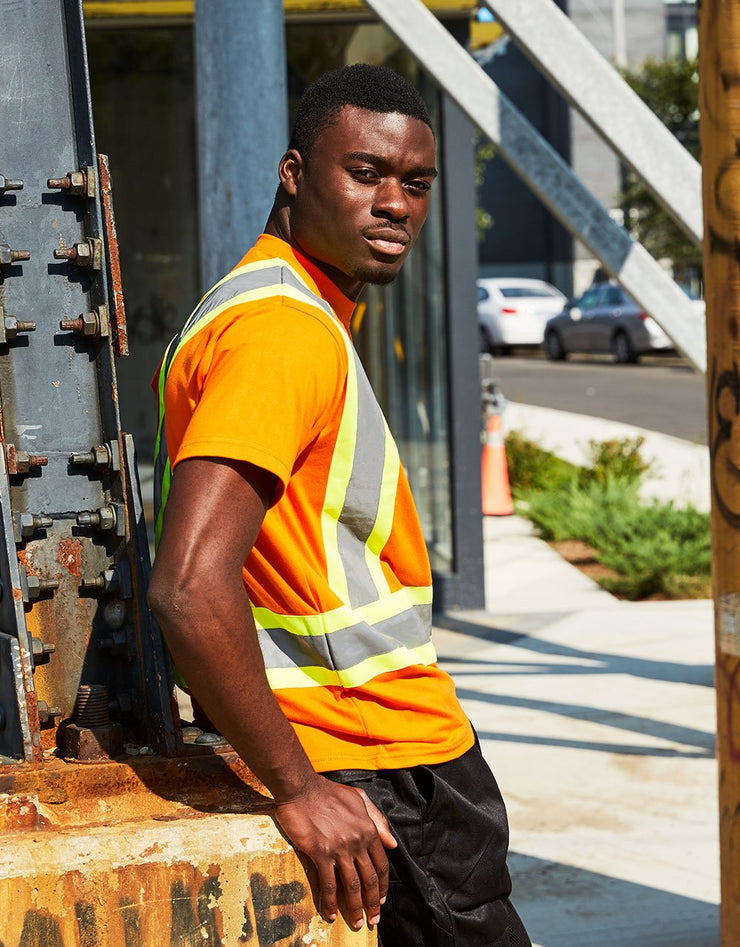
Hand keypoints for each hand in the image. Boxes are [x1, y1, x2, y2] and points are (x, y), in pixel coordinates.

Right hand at [274, 774, 396, 929]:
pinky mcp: (320, 853)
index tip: (381, 900)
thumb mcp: (359, 799)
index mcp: (368, 829)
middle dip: (373, 903)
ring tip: (357, 923)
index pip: (381, 864)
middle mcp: (357, 841)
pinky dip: (330, 902)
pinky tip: (331, 913)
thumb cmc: (329, 792)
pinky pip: (328, 883)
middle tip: (373, 920)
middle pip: (369, 879)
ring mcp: (339, 848)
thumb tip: (392, 843)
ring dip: (355, 908)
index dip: (383, 885)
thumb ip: (378, 820)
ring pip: (351, 885)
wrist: (302, 788)